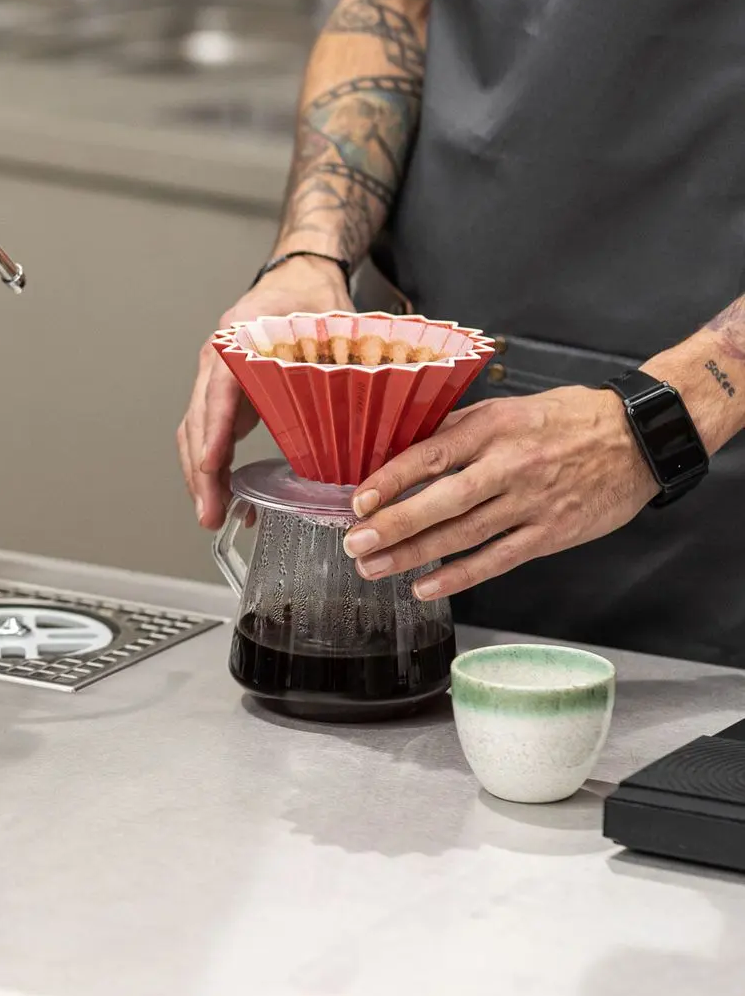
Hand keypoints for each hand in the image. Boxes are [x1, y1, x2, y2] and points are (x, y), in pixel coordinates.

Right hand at [178, 256, 351, 530]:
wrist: (298, 276)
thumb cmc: (313, 296)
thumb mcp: (334, 322)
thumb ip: (345, 360)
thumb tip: (372, 408)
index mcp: (239, 337)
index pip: (219, 389)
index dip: (215, 430)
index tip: (211, 466)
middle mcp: (218, 357)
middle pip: (197, 419)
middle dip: (200, 472)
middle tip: (211, 513)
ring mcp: (217, 377)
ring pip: (195, 432)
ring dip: (201, 477)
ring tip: (213, 517)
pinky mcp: (227, 395)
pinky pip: (210, 433)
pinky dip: (214, 467)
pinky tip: (229, 497)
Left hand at [342, 387, 656, 599]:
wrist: (639, 439)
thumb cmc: (567, 419)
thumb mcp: (507, 408)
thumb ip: (457, 428)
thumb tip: (403, 446)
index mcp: (492, 428)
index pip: (430, 456)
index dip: (390, 480)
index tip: (358, 501)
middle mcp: (509, 466)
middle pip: (443, 501)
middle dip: (394, 525)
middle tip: (354, 543)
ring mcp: (531, 503)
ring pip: (464, 535)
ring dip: (415, 554)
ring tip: (374, 568)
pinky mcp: (550, 534)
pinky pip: (498, 559)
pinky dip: (460, 576)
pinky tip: (426, 587)